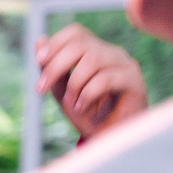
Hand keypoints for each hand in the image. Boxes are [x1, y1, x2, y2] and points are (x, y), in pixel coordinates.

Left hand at [35, 23, 147, 139]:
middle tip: (40, 88)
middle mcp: (112, 54)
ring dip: (73, 84)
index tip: (39, 61)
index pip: (76, 33)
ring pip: (92, 60)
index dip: (55, 43)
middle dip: (55, 66)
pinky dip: (87, 94)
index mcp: (97, 51)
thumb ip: (52, 69)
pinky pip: (105, 79)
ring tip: (70, 104)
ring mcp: (125, 66)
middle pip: (80, 44)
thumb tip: (39, 40)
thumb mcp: (63, 92)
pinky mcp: (134, 82)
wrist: (110, 140)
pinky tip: (82, 108)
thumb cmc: (89, 115)